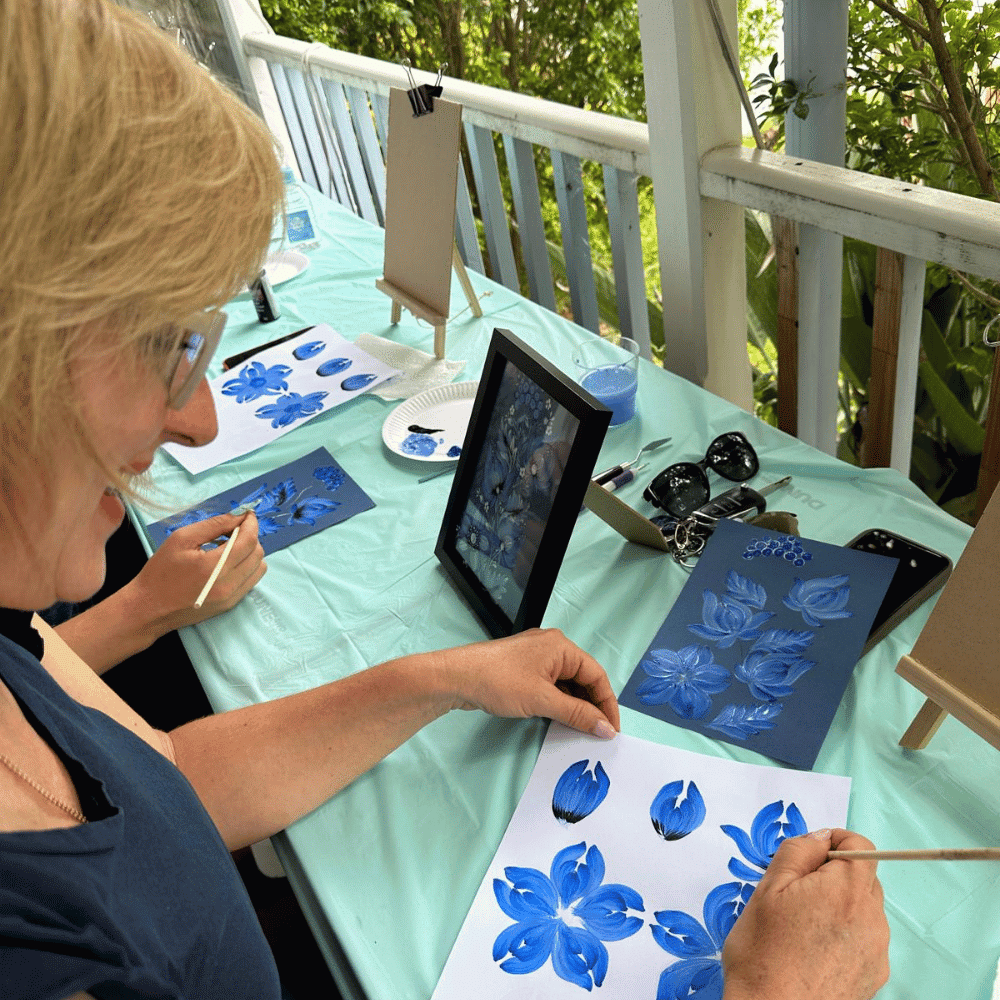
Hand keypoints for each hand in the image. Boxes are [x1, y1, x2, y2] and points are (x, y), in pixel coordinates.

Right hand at [132, 511, 265, 632]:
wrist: (149, 608)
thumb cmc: (160, 571)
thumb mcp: (182, 539)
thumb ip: (214, 525)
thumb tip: (238, 517)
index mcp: (215, 567)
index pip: (248, 540)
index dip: (251, 524)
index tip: (246, 514)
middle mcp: (229, 584)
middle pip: (257, 553)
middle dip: (249, 536)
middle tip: (230, 531)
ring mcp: (232, 597)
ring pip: (258, 567)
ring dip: (249, 553)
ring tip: (227, 548)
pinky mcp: (231, 604)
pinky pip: (251, 580)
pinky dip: (245, 567)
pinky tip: (226, 563)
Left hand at [433, 628, 618, 738]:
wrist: (457, 677)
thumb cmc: (497, 679)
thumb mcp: (543, 700)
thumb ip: (577, 714)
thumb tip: (603, 726)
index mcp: (561, 647)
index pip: (596, 675)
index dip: (607, 703)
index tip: (612, 727)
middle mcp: (551, 647)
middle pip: (583, 678)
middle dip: (591, 705)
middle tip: (599, 732)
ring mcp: (536, 657)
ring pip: (566, 683)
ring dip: (574, 705)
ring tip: (581, 729)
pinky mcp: (523, 668)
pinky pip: (550, 685)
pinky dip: (558, 702)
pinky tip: (559, 718)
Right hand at [722, 828, 889, 999]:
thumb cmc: (763, 953)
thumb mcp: (768, 889)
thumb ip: (798, 852)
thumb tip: (821, 837)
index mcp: (847, 890)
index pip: (861, 846)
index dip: (836, 841)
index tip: (810, 854)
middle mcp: (872, 918)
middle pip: (862, 878)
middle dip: (834, 875)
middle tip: (796, 892)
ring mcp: (877, 951)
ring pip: (863, 909)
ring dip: (839, 906)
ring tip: (801, 927)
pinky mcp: (875, 977)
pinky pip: (864, 939)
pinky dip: (844, 935)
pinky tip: (814, 951)